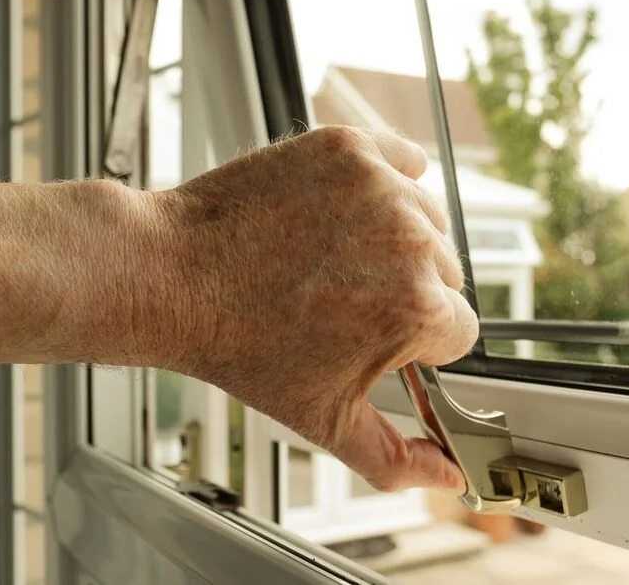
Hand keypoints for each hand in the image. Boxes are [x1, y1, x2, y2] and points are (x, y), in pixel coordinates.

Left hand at [119, 126, 477, 492]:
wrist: (172, 275)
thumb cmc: (239, 347)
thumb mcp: (323, 420)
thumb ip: (396, 458)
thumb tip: (449, 478)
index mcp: (418, 310)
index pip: (457, 331)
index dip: (414, 344)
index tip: (372, 337)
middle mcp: (412, 242)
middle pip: (445, 275)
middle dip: (406, 291)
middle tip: (343, 302)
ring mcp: (381, 188)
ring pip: (427, 220)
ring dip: (396, 240)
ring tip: (334, 260)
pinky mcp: (351, 149)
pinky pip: (403, 162)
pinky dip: (387, 181)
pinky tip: (348, 211)